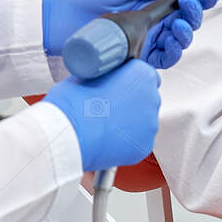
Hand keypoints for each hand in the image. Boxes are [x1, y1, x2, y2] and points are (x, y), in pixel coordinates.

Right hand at [41, 58, 161, 172]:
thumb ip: (107, 75)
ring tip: (104, 126)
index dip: (131, 82)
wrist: (69, 133)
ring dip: (128, 123)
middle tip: (108, 108)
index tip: (119, 88)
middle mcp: (152, 98)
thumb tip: (106, 79)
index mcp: (142, 74)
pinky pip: (137, 142)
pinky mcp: (143, 146)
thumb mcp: (89, 75)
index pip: (146, 75)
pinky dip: (125, 143)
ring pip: (142, 123)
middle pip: (146, 100)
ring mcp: (150, 124)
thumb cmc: (74, 102)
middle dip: (130, 104)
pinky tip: (107, 140)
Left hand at [42, 0, 219, 69]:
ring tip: (179, 26)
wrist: (53, 16)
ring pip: (176, 44)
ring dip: (186, 35)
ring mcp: (141, 41)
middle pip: (184, 23)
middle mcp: (148, 22)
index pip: (181, 1)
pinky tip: (171, 43)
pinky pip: (160, 61)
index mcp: (148, 1)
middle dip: (194, 15)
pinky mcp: (132, 59)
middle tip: (189, 6)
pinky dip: (171, 54)